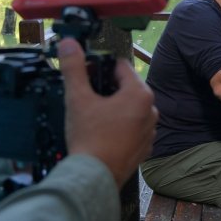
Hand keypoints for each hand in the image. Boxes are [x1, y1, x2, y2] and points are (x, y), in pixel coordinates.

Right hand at [58, 38, 156, 188]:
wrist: (95, 176)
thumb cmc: (89, 137)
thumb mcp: (78, 98)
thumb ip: (74, 68)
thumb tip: (69, 44)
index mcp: (139, 94)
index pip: (121, 66)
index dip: (101, 68)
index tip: (86, 76)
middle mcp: (151, 109)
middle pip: (126, 87)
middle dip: (107, 88)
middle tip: (86, 97)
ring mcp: (150, 130)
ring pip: (130, 108)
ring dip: (113, 107)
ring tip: (93, 117)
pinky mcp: (145, 146)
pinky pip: (132, 127)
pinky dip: (120, 126)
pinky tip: (103, 133)